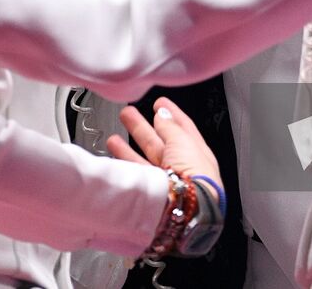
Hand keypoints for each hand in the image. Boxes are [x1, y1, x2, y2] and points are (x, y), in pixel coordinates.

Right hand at [106, 97, 221, 189]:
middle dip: (143, 126)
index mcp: (197, 154)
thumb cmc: (194, 175)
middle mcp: (181, 168)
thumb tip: (164, 113)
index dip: (170, 114)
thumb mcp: (183, 141)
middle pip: (160, 143)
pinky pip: (136, 172)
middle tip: (129, 113)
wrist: (183, 209)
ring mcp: (165, 181)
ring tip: (114, 133)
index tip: (159, 103)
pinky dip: (124, 160)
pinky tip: (114, 151)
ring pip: (145, 157)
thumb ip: (170, 126)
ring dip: (129, 142)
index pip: (183, 129)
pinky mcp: (150, 192)